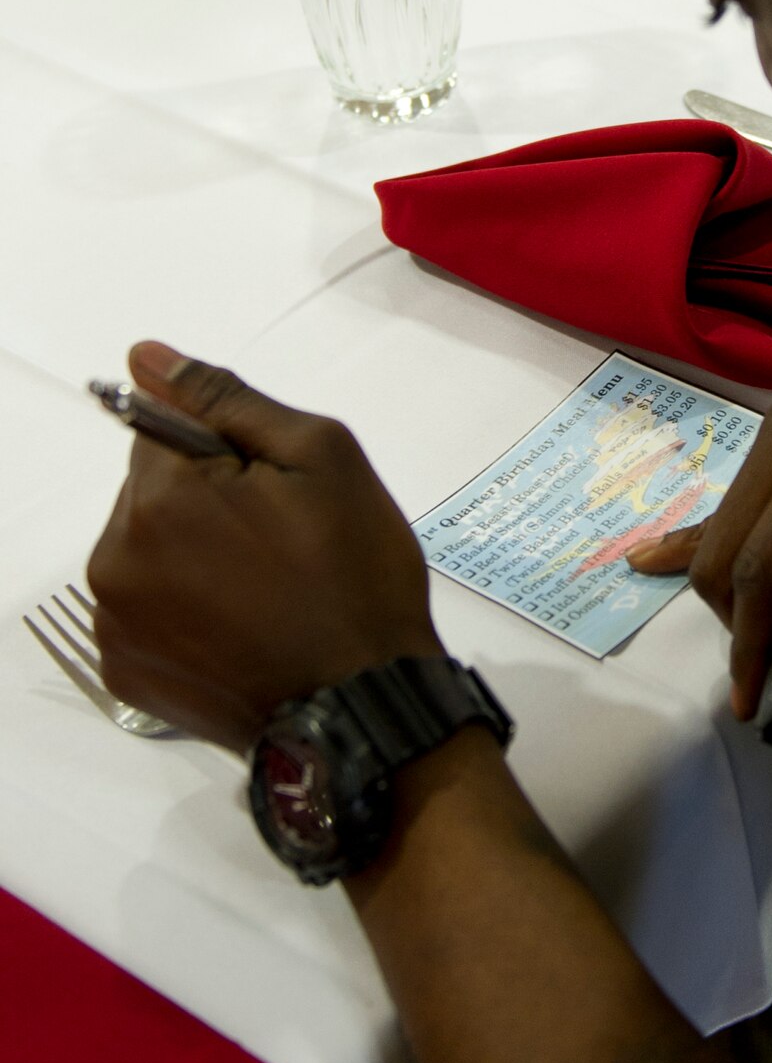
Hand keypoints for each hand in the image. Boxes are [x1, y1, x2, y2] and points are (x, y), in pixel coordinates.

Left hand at [88, 342, 441, 750]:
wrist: (365, 706)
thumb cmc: (354, 576)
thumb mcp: (320, 458)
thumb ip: (227, 401)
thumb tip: (145, 356)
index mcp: (159, 499)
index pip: (166, 431)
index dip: (231, 454)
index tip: (279, 494)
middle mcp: (115, 561)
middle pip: (153, 494)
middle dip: (208, 504)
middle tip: (286, 544)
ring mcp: (117, 627)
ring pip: (150, 552)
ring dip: (194, 556)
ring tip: (268, 592)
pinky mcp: (128, 675)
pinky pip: (148, 613)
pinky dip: (185, 613)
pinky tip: (243, 631)